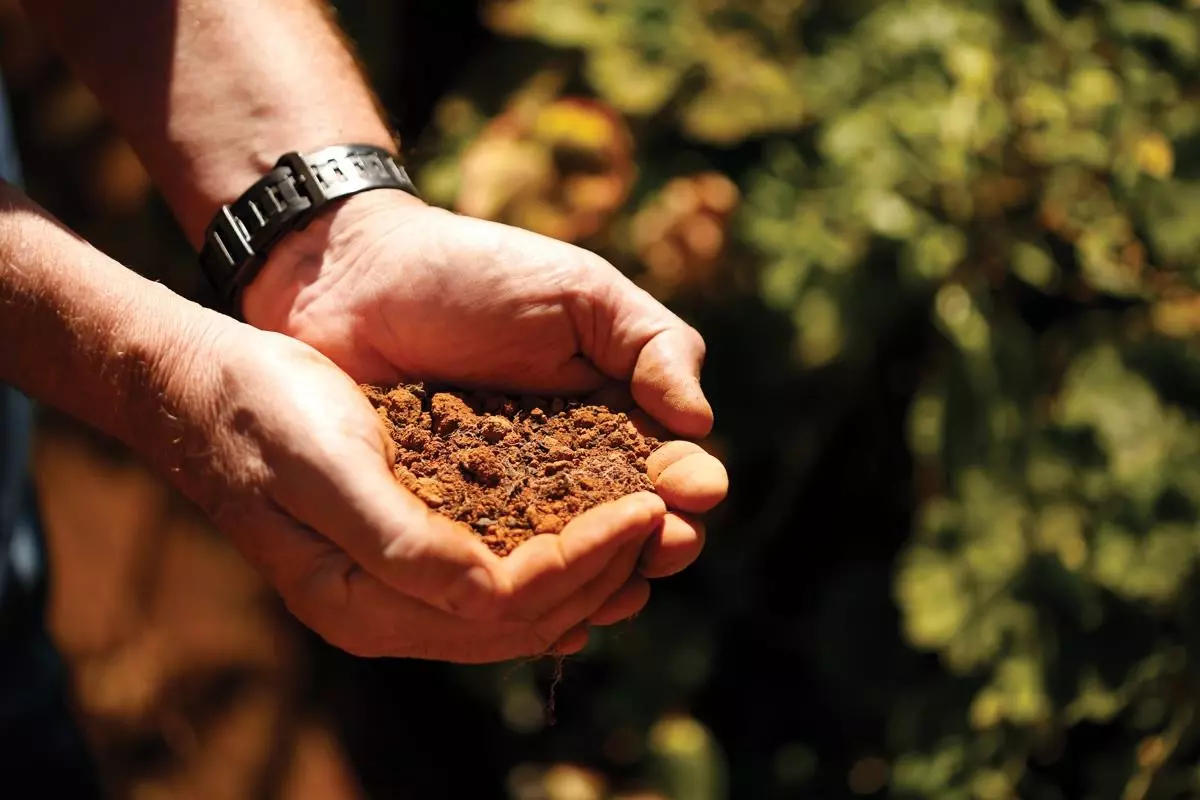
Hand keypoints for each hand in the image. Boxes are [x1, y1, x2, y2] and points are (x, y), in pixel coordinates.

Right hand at [163, 317, 671, 661]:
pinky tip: (594, 538)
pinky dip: (554, 560)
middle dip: (602, 573)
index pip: (504, 605)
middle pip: (522, 618)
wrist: (212, 388)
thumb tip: (488, 593)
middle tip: (666, 519)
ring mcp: (394, 591)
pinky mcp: (407, 554)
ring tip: (650, 531)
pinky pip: (497, 578)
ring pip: (518, 608)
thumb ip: (399, 539)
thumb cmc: (263, 413)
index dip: (583, 563)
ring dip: (589, 573)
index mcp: (362, 602)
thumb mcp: (325, 466)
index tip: (645, 507)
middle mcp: (385, 612)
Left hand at [242, 192, 727, 585]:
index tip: (694, 492)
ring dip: (603, 578)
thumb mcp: (581, 292)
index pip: (667, 463)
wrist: (354, 278)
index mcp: (614, 411)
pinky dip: (523, 590)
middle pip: (630, 524)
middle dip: (658, 540)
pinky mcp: (449, 523)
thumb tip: (701, 423)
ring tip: (618, 588)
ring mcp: (510, 500)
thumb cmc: (477, 272)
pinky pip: (495, 566)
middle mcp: (570, 466)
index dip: (688, 485)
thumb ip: (652, 344)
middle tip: (666, 544)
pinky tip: (544, 607)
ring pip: (570, 559)